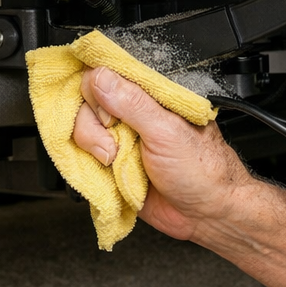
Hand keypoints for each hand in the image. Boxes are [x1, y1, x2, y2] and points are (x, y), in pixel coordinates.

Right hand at [73, 67, 254, 240]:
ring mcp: (121, 137)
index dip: (97, 88)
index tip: (107, 113)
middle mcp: (134, 112)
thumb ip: (134, 104)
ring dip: (92, 147)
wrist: (205, 214)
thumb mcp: (167, 132)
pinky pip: (81, 155)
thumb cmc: (202, 170)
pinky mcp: (112, 162)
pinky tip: (107, 171)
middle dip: (93, 125)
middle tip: (114, 144)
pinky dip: (86, 163)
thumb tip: (101, 77)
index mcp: (153, 95)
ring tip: (115, 161)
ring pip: (80, 128)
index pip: (108, 73)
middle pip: (85, 100)